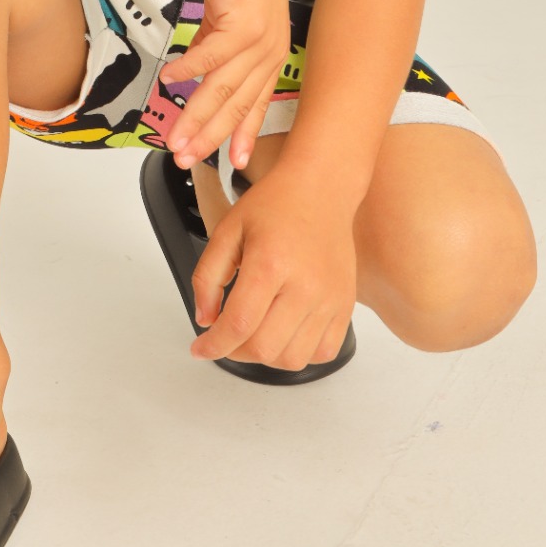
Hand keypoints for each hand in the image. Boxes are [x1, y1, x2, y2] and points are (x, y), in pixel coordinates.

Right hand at [159, 0, 290, 170]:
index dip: (245, 134)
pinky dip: (189, 70)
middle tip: (185, 158)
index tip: (236, 163)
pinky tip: (169, 80)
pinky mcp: (243, 23)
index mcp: (271, 54)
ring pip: (223, 88)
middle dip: (210, 136)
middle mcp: (270, 51)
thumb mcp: (228, 17)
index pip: (257, 103)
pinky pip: (211, 55)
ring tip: (174, 137)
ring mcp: (260, 39)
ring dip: (196, 115)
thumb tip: (193, 71)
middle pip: (237, 104)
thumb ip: (215, 46)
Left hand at [189, 167, 356, 370]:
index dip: (213, 345)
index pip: (239, 325)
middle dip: (234, 351)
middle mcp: (305, 285)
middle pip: (265, 349)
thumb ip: (208, 276)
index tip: (200, 348)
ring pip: (293, 359)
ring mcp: (329, 298)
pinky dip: (299, 353)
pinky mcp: (345, 305)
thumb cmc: (276, 204)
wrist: (321, 187)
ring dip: (266, 356)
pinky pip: (323, 352)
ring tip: (254, 332)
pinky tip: (284, 332)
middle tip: (226, 336)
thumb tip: (205, 319)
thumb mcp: (228, 229)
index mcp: (270, 263)